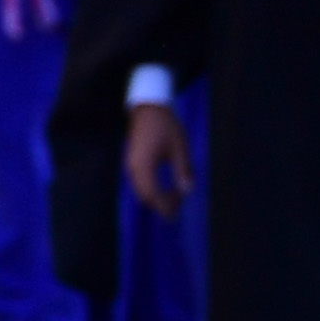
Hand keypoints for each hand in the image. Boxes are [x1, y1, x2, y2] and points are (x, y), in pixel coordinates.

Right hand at [125, 99, 193, 217]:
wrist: (148, 107)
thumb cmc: (166, 125)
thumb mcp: (179, 147)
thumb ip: (183, 170)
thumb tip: (188, 191)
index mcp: (144, 166)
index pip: (153, 194)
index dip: (165, 206)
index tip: (177, 213)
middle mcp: (134, 168)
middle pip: (145, 196)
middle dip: (161, 205)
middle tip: (177, 210)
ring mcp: (131, 165)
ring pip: (141, 190)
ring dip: (156, 198)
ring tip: (173, 201)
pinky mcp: (133, 162)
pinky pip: (140, 183)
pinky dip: (152, 190)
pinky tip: (165, 189)